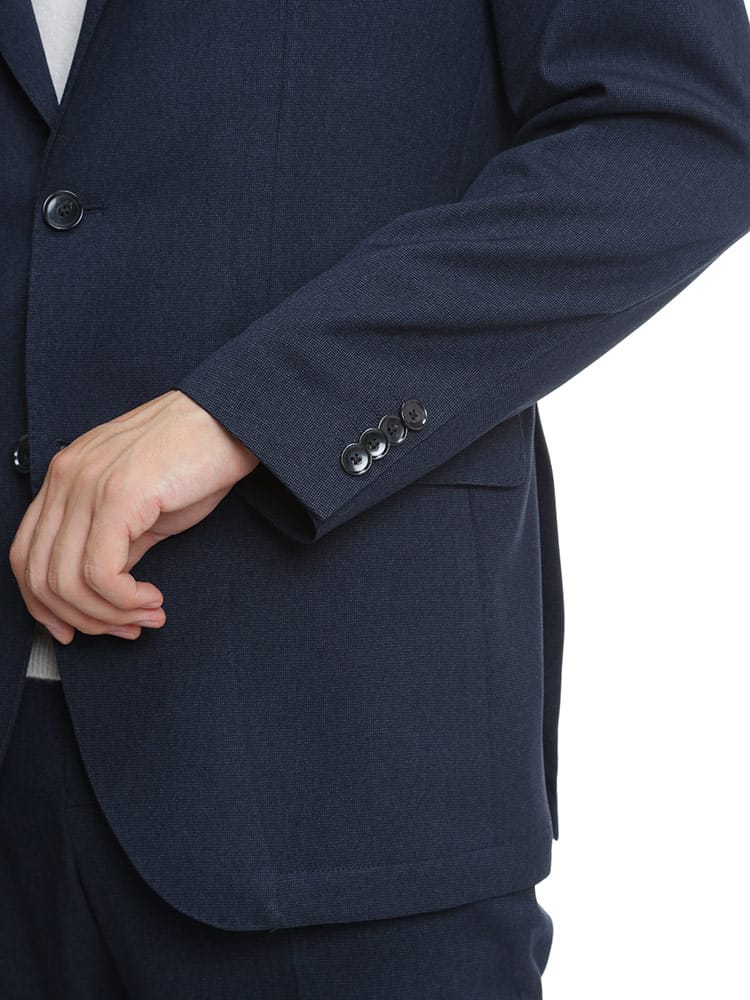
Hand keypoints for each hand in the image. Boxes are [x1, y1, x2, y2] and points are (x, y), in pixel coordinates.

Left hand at [8, 390, 257, 643]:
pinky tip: (151, 598)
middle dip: (83, 619)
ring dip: (110, 615)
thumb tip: (106, 585)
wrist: (231, 420)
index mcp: (65, 477)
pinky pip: (102, 572)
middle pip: (40, 576)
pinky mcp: (118, 496)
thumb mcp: (143, 506)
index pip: (25, 555)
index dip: (44, 605)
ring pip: (67, 581)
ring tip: (145, 613)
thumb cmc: (196, 455)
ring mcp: (87, 485)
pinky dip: (125, 600)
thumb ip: (115, 541)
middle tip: (126, 628)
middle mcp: (66, 478)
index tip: (75, 630)